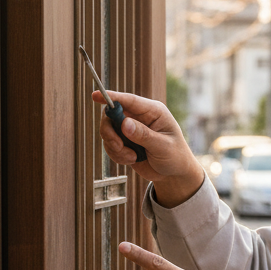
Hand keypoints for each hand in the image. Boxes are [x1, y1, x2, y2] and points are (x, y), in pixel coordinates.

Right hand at [92, 89, 203, 203]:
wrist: (173, 174)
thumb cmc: (175, 157)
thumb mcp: (163, 146)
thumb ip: (144, 135)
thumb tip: (124, 124)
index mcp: (153, 111)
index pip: (129, 100)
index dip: (111, 97)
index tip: (95, 96)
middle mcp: (139, 117)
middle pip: (112, 115)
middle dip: (110, 132)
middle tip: (118, 146)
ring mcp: (130, 129)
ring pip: (108, 131)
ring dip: (115, 148)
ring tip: (132, 157)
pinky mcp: (124, 141)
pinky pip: (110, 145)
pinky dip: (117, 155)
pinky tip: (132, 160)